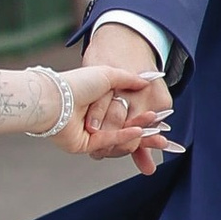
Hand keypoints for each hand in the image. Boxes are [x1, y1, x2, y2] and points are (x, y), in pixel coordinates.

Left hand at [60, 60, 175, 163]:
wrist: (56, 97)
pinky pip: (109, 142)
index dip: (147, 119)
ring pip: (121, 140)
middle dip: (148, 136)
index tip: (162, 120)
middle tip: (165, 141)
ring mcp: (92, 133)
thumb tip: (147, 79)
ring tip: (158, 136)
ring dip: (140, 137)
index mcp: (102, 103)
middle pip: (128, 131)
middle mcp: (97, 120)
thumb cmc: (77, 83)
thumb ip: (129, 79)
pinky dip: (125, 137)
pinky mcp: (86, 145)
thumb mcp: (108, 74)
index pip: (130, 114)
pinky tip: (139, 131)